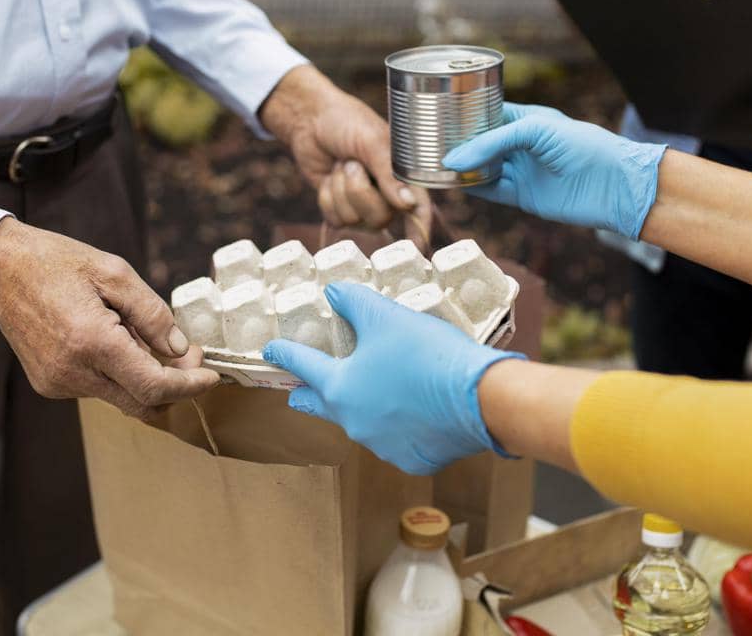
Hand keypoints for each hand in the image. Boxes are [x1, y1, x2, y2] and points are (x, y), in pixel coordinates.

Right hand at [0, 218, 218, 421]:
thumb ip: (152, 313)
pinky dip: (118, 373)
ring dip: (145, 376)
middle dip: (175, 385)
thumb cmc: (56, 262)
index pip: (154, 386)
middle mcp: (73, 372)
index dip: (189, 386)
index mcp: (91, 342)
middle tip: (190, 354)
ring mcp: (58, 383)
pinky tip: (112, 338)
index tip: (211, 376)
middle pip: (141, 404)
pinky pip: (98, 389)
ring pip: (121, 397)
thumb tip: (179, 349)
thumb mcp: (114, 272)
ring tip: (140, 333)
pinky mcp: (49, 384)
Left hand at [260, 64, 430, 231]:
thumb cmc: (348, 122)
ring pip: (354, 219)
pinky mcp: (341, 208)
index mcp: (405, 175)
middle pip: (381, 218)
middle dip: (359, 190)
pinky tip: (329, 176)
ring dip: (341, 189)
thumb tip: (407, 204)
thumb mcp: (372, 141)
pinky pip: (335, 219)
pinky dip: (327, 195)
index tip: (418, 248)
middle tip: (352, 163)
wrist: (311, 120)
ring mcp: (364, 204)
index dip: (421, 229)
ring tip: (341, 164)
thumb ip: (390, 173)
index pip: (419, 207)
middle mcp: (388, 195)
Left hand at [262, 283, 520, 474]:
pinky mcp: (411, 459)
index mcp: (340, 388)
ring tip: (375, 391)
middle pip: (322, 405)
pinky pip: (397, 440)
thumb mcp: (387, 316)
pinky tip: (414, 411)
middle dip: (308, 395)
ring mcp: (381, 446)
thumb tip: (333, 293)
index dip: (285, 353)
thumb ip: (354, 303)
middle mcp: (353, 422)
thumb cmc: (428, 355)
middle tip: (300, 391)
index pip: (302, 366)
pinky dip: (399, 425)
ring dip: (361, 408)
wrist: (481, 400)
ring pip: (361, 424)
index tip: (271, 350)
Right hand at [442, 103, 666, 238]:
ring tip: (429, 162)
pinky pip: (488, 190)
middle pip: (479, 142)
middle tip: (426, 140)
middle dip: (455, 142)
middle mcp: (520, 144)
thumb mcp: (537, 130)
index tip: (437, 113)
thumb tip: (453, 161)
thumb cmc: (584, 145)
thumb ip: (493, 142)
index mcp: (526, 119)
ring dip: (458, 167)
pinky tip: (450, 183)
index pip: (486, 113)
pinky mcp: (521, 196)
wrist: (614, 185)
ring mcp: (520, 170)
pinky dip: (469, 188)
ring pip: (480, 167)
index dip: (463, 114)